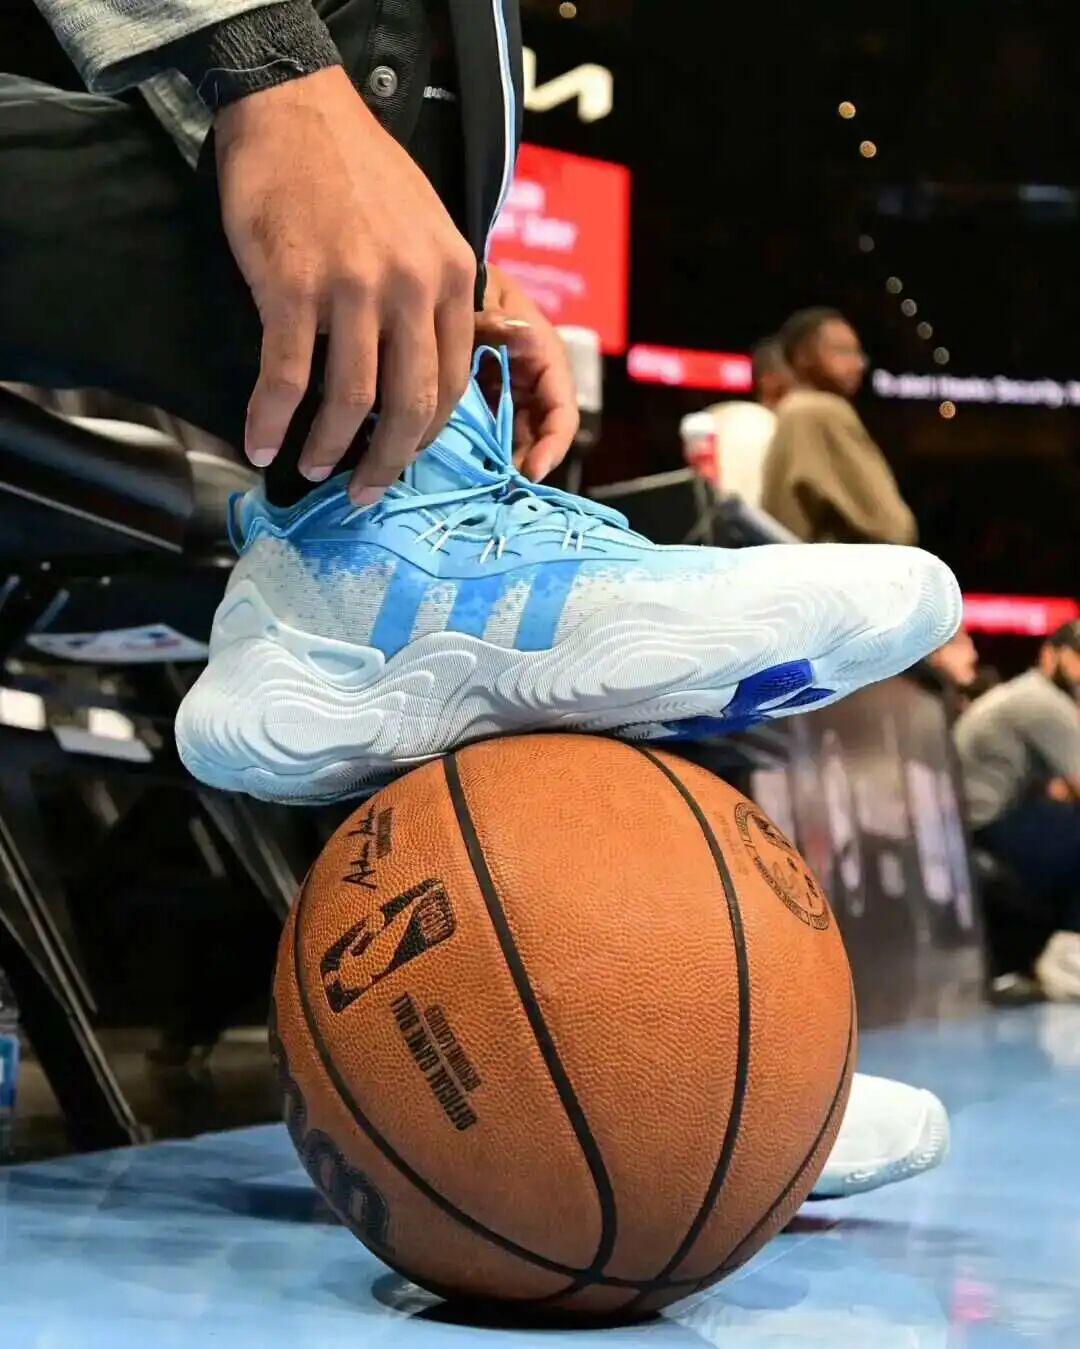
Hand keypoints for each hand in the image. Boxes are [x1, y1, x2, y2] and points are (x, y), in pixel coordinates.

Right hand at [215, 67, 476, 503]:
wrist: (296, 110)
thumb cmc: (358, 172)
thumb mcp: (427, 228)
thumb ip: (434, 294)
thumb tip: (422, 367)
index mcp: (452, 277)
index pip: (452, 383)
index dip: (426, 437)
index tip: (403, 461)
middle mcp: (412, 287)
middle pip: (410, 407)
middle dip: (386, 463)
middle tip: (364, 492)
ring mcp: (354, 289)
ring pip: (351, 402)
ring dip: (328, 448)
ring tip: (312, 469)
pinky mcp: (294, 288)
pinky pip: (287, 377)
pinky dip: (270, 419)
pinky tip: (260, 442)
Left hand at [475, 266, 579, 480]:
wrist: (443, 274)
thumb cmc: (471, 281)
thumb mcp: (483, 295)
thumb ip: (493, 319)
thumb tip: (520, 334)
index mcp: (543, 354)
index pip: (561, 411)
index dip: (552, 445)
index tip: (530, 471)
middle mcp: (534, 379)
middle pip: (541, 433)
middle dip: (525, 461)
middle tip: (499, 486)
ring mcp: (511, 391)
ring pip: (517, 437)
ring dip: (503, 460)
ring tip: (483, 480)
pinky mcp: (489, 398)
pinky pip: (493, 430)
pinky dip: (484, 448)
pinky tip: (466, 462)